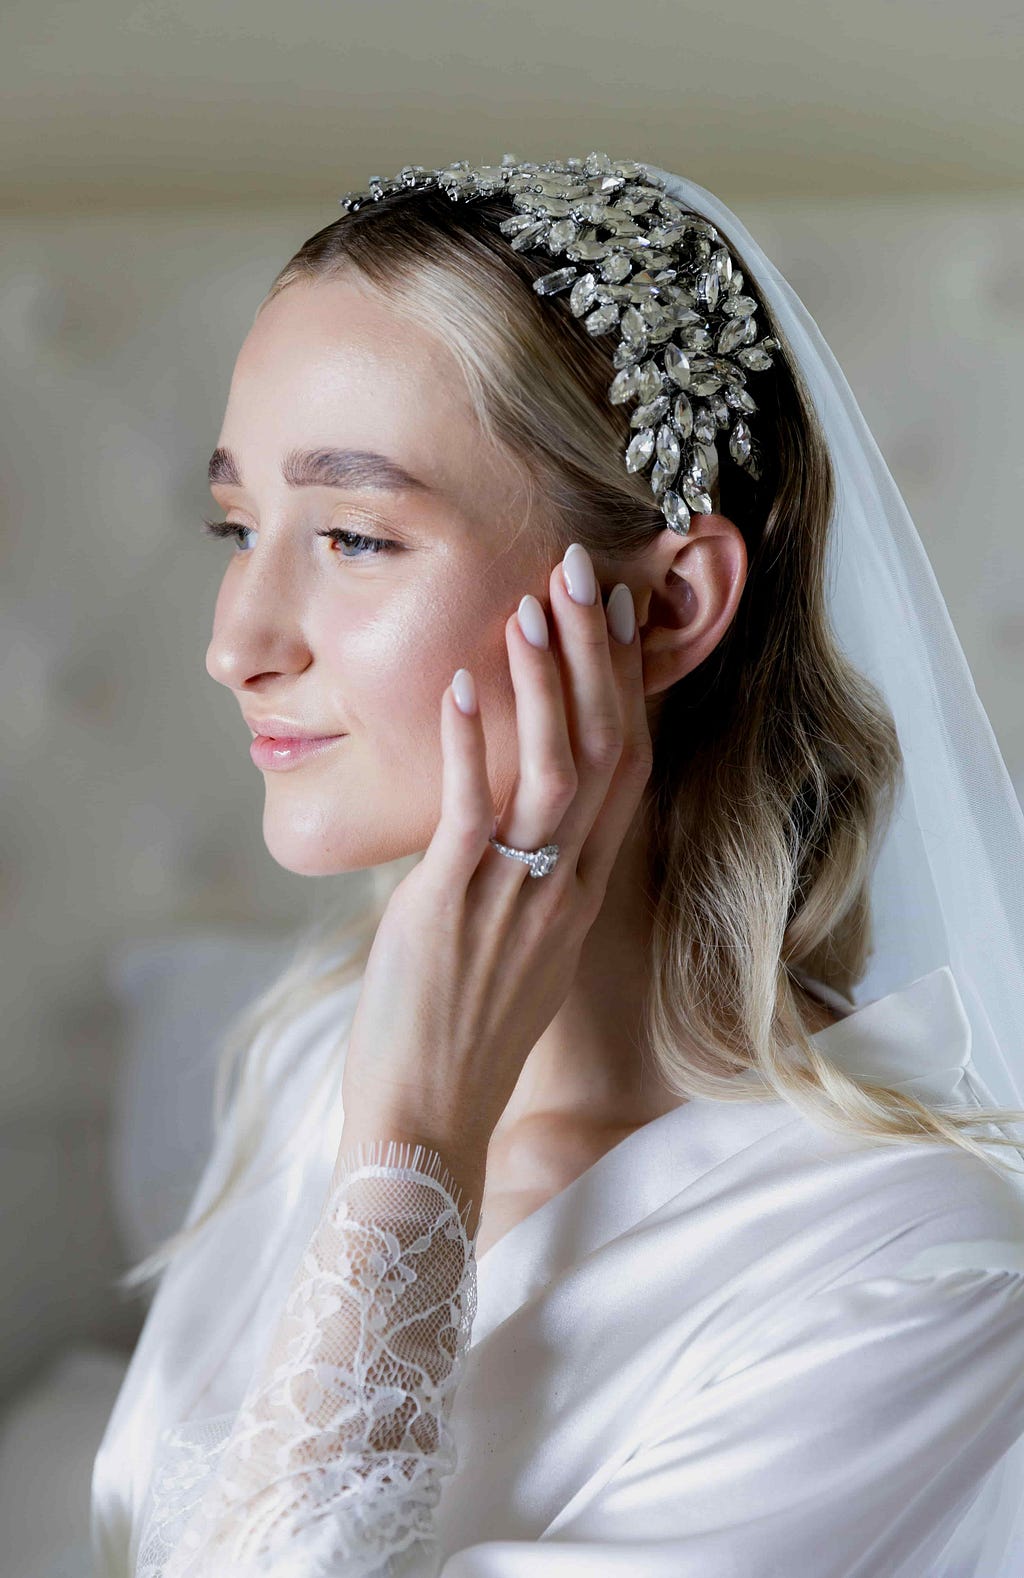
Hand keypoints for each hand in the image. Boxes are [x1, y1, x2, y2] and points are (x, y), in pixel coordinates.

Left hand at [337, 542, 652, 1220]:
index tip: (622, 617)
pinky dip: (469, 746)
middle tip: (584, 573)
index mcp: (585, 892)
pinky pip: (473, 814)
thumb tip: (502, 816)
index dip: (630, 686)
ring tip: (532, 607)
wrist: (429, 1120)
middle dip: (598, 657)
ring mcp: (516, 896)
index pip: (629, 770)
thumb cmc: (466, 1034)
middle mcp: (567, 886)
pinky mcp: (453, 908)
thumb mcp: (520, 946)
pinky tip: (458, 688)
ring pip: (555, 770)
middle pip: (607, 751)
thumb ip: (528, 876)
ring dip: (545, 683)